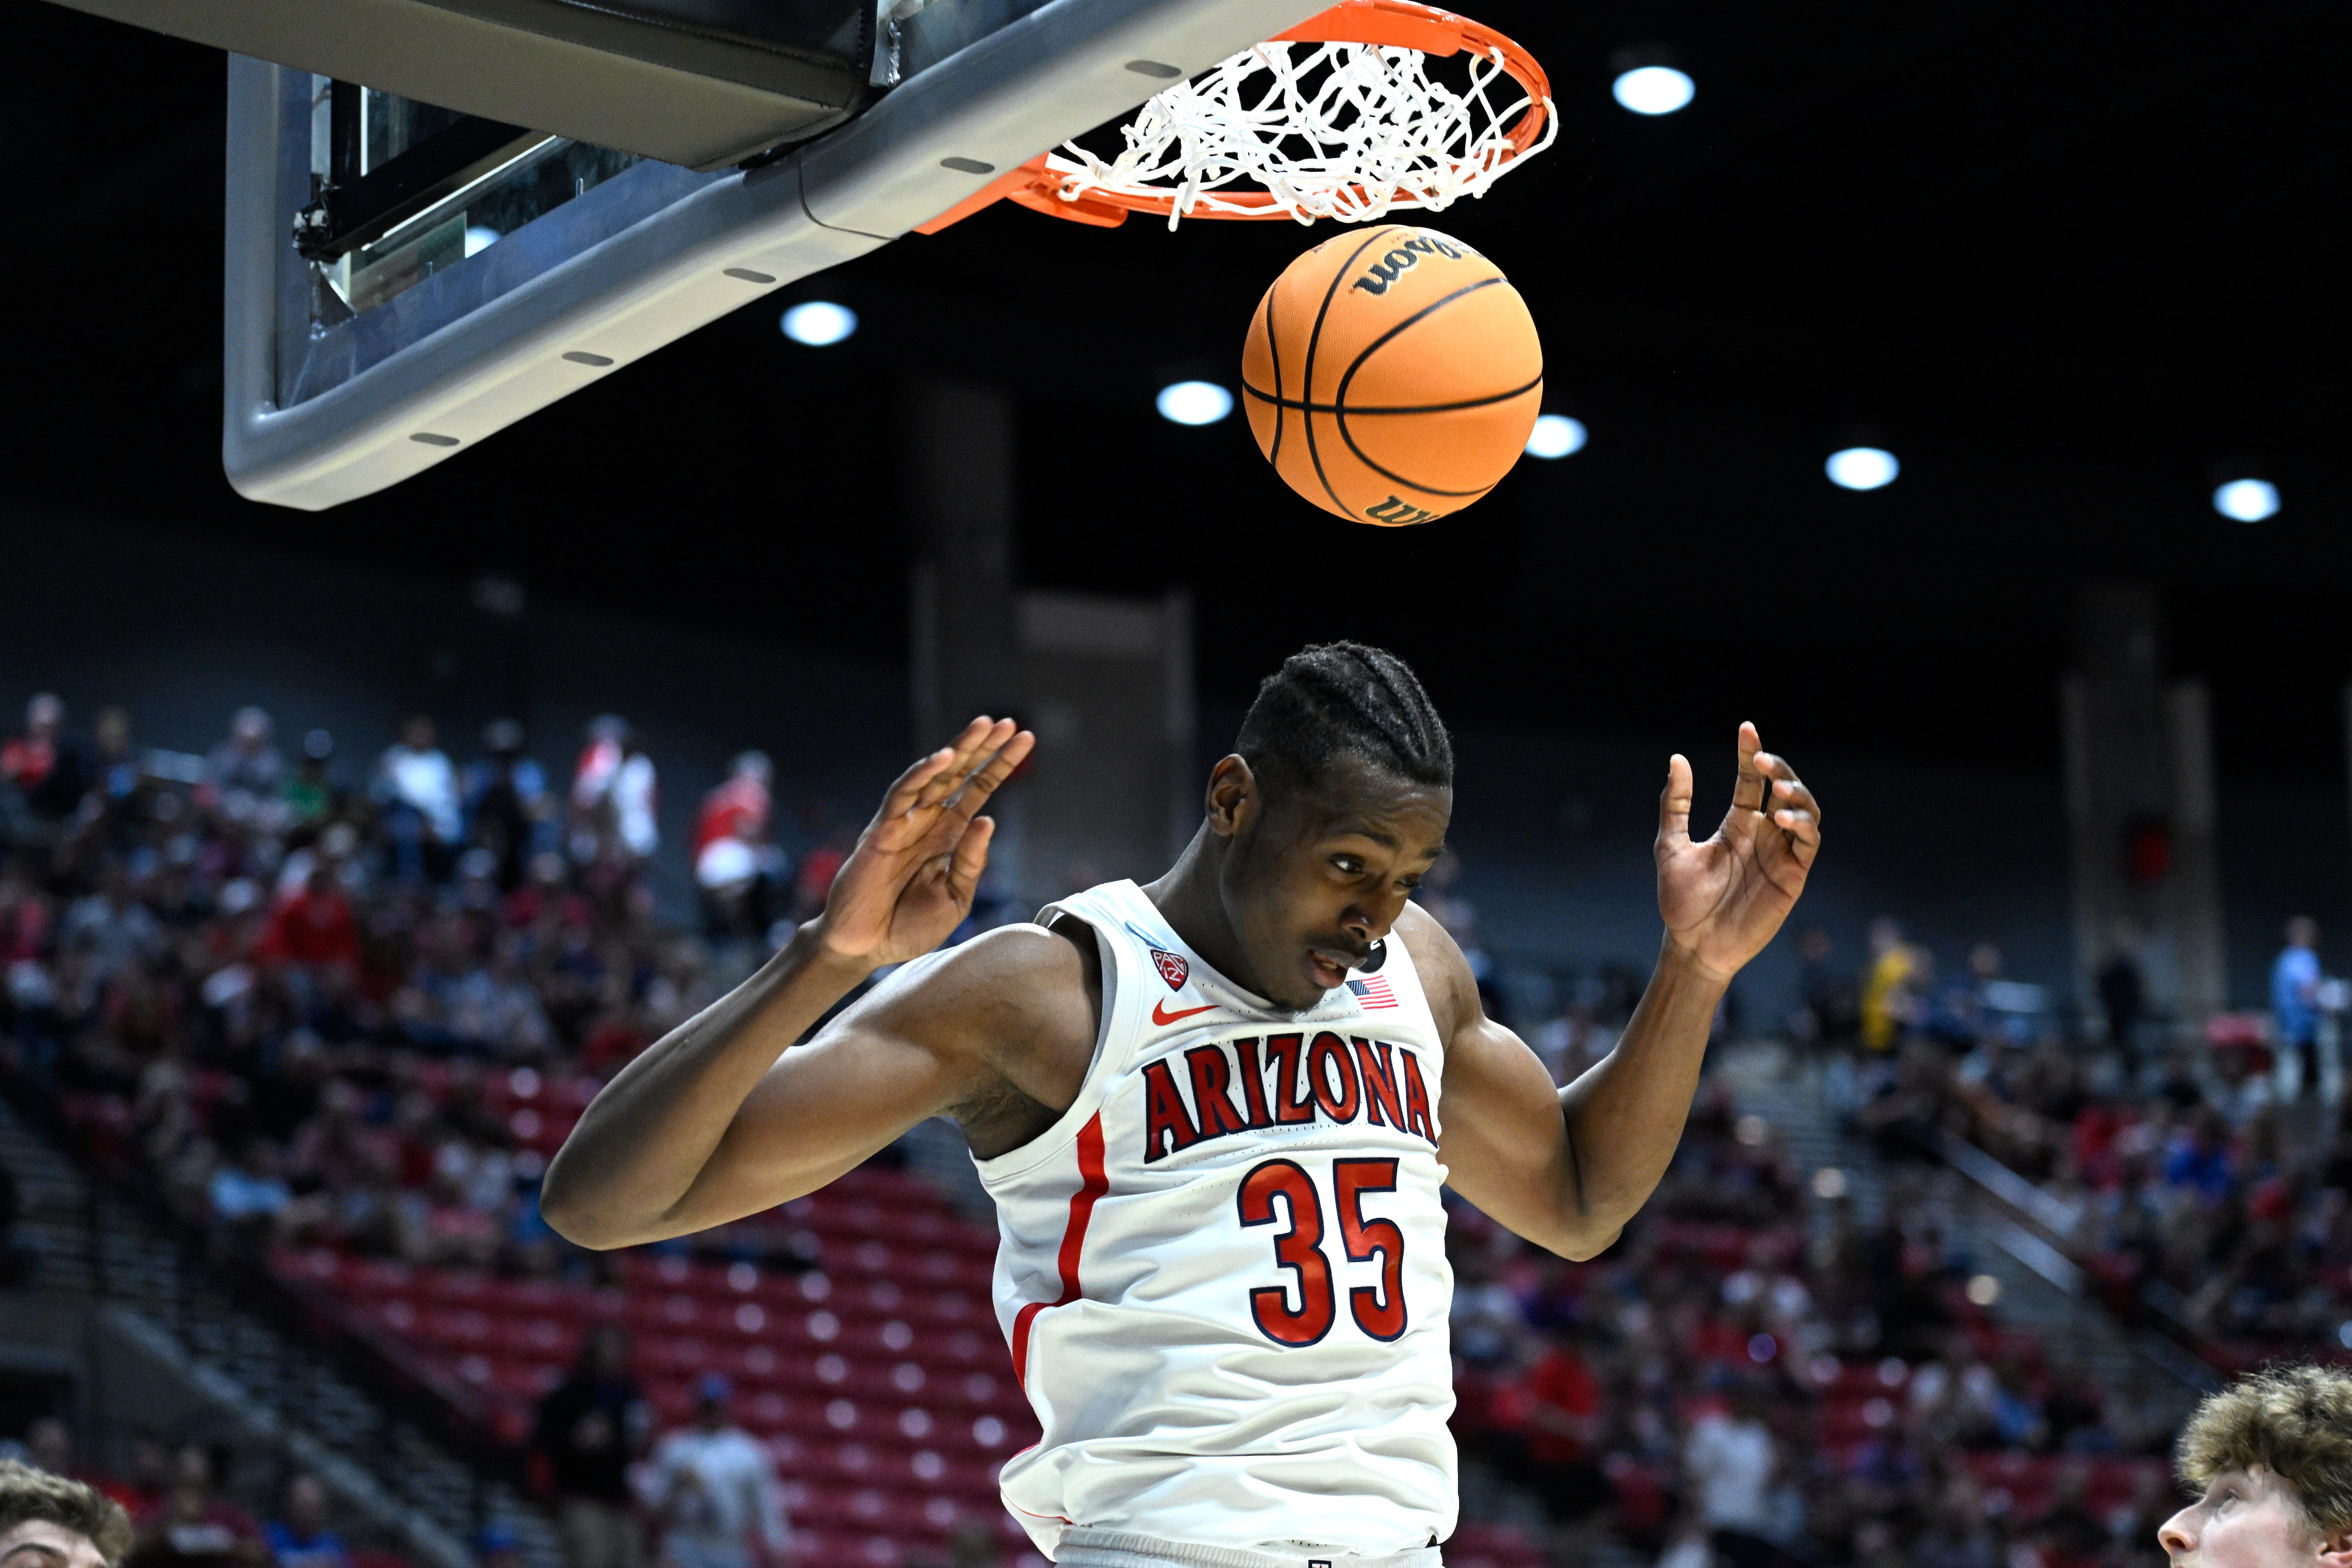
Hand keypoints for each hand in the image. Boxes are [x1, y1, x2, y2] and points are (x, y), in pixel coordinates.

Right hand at [810, 717, 1034, 968]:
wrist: (866, 948)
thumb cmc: (909, 926)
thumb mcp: (954, 898)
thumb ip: (971, 863)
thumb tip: (987, 821)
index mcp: (949, 835)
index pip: (979, 789)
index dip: (1000, 765)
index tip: (1026, 739)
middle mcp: (929, 821)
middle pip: (960, 774)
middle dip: (983, 747)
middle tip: (1009, 722)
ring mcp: (905, 823)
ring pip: (934, 775)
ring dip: (959, 749)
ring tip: (985, 726)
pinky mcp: (882, 831)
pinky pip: (902, 795)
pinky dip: (920, 774)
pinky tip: (943, 757)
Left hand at [1655, 722, 1820, 983]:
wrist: (1692, 945)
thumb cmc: (1681, 900)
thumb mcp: (1670, 845)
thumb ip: (1675, 804)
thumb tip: (1677, 758)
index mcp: (1736, 825)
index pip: (1751, 781)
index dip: (1751, 754)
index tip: (1746, 729)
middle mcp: (1762, 835)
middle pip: (1784, 790)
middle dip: (1780, 769)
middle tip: (1763, 760)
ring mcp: (1780, 855)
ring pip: (1805, 812)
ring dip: (1797, 794)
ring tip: (1779, 788)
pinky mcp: (1792, 877)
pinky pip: (1808, 845)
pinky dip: (1803, 827)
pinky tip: (1784, 819)